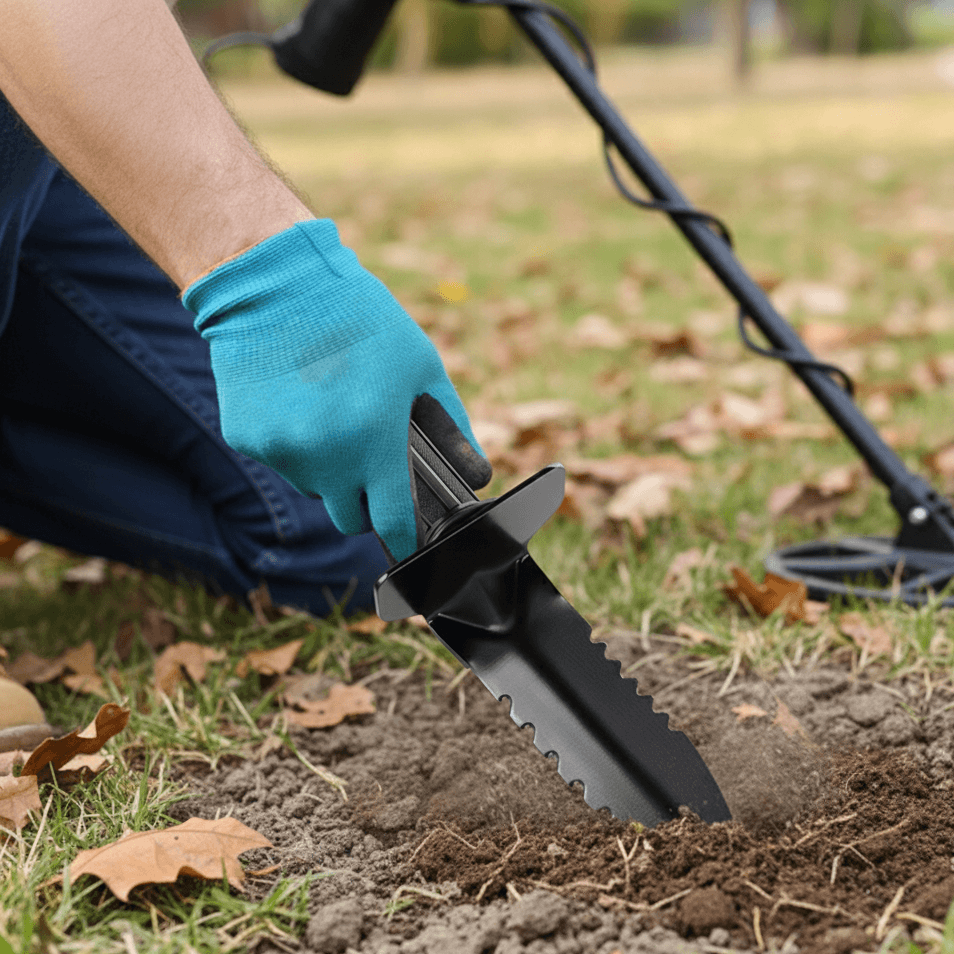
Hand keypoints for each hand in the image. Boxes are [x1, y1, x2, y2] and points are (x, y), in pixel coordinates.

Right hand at [182, 219, 489, 562]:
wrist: (275, 283)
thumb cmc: (361, 320)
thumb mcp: (421, 366)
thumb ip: (451, 427)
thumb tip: (475, 474)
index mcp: (374, 441)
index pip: (392, 523)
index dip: (403, 540)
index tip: (408, 546)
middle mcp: (324, 457)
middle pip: (348, 518)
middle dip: (364, 501)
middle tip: (369, 459)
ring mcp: (281, 451)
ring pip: (313, 488)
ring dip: (327, 470)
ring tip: (331, 413)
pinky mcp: (246, 438)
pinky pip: (281, 460)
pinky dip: (292, 444)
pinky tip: (297, 401)